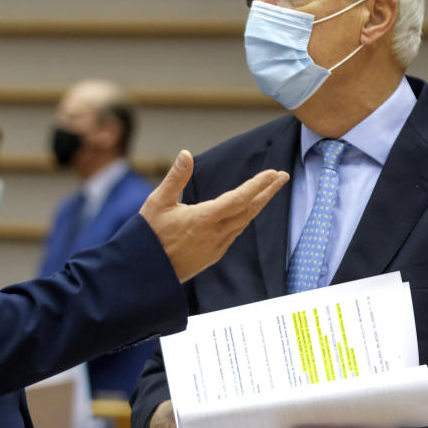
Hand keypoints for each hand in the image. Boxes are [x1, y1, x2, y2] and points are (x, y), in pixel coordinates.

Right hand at [140, 150, 287, 281]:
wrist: (144, 273)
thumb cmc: (148, 236)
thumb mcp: (157, 202)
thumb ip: (175, 178)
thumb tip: (186, 154)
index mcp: (203, 219)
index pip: (239, 199)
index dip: (258, 185)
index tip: (274, 173)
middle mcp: (215, 234)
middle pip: (249, 210)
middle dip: (267, 192)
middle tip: (282, 176)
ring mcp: (216, 247)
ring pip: (244, 223)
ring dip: (258, 205)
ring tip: (268, 190)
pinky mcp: (213, 256)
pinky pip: (235, 234)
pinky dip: (244, 219)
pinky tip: (246, 212)